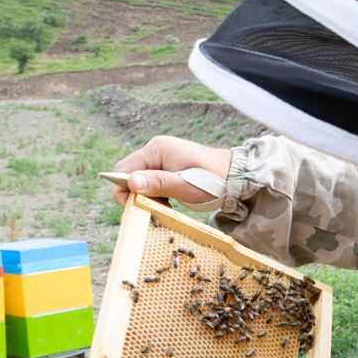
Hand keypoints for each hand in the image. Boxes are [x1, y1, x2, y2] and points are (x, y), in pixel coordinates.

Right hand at [111, 136, 231, 207]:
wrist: (234, 177)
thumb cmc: (213, 180)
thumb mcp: (185, 185)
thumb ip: (158, 183)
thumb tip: (130, 183)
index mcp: (156, 149)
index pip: (123, 169)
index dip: (123, 190)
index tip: (136, 207)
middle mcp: (155, 151)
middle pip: (128, 175)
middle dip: (135, 195)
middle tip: (153, 208)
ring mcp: (160, 159)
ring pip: (138, 181)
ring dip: (145, 197)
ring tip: (164, 206)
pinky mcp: (166, 168)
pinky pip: (149, 183)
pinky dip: (153, 195)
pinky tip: (167, 203)